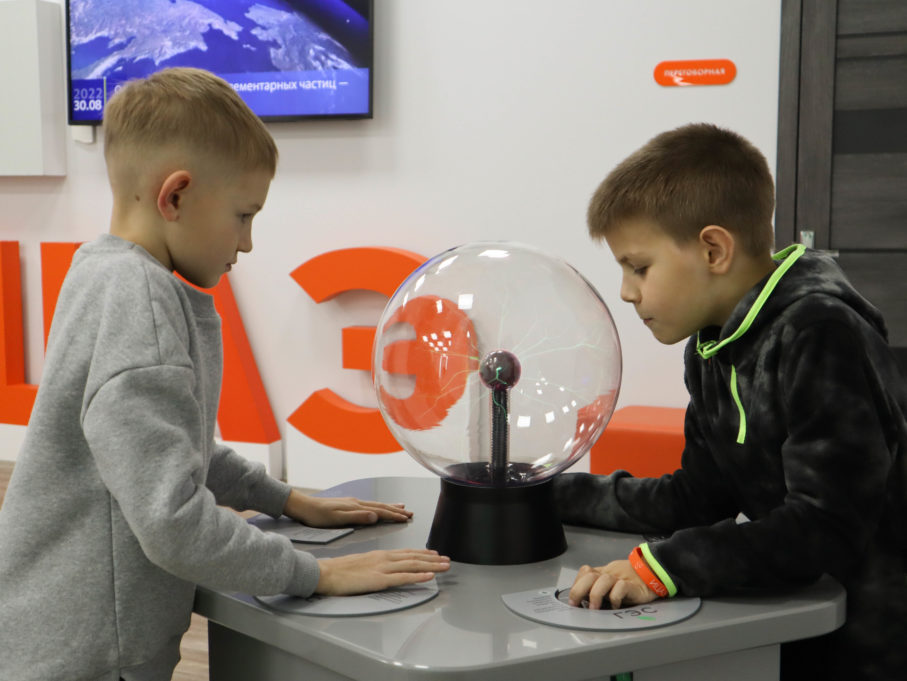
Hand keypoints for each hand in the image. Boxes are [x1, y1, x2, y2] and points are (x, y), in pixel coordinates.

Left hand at [283, 489, 413, 526]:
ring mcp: (352, 503)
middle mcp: (356, 502)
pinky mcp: (347, 505)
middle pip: (381, 506)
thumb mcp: (337, 519)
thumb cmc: (317, 516)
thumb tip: (375, 516)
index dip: (394, 515)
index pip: (380, 511)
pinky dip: (378, 507)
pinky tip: (376, 508)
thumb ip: (357, 517)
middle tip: (410, 513)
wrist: (303, 506)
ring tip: (400, 507)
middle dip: (396, 510)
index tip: (407, 518)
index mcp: (356, 507)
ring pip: (375, 505)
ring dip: (389, 507)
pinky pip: (368, 505)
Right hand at [316, 549, 450, 595]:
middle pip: (413, 557)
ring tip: (445, 566)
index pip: (406, 552)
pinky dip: (418, 576)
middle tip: (447, 559)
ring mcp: (382, 568)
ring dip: (432, 565)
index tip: (435, 554)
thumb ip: (374, 564)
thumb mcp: (361, 563)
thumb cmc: (338, 571)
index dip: (422, 553)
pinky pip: (402, 577)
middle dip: (432, 558)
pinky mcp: (378, 579)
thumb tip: (383, 569)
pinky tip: (429, 576)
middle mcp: (384, 558)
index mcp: (379, 554)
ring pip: (412, 565)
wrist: (324, 573)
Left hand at [568, 560, 657, 609]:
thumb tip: (584, 601)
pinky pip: (621, 587)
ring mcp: (620, 578)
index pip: (585, 572)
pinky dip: (615, 597)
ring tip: (594, 609)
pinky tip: (615, 606)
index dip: (576, 584)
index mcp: (603, 572)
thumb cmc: (632, 580)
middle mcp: (609, 573)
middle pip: (589, 575)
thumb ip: (600, 587)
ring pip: (603, 580)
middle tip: (576, 604)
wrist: (653, 572)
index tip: (573, 600)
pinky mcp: (632, 585)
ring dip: (595, 594)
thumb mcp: (613, 581)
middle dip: (578, 589)